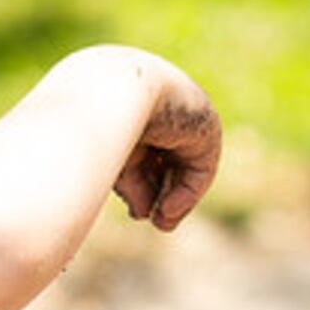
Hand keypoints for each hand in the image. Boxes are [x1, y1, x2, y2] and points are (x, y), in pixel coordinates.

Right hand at [112, 63, 221, 231]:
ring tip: (161, 220)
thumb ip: (131, 185)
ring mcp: (184, 116)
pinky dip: (186, 194)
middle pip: (162, 160)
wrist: (118, 88)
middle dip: (155, 191)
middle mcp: (161, 108)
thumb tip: (146, 214)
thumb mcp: (113, 159)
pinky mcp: (205, 128)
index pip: (140, 151)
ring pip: (180, 167)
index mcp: (132, 105)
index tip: (135, 210)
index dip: (137, 183)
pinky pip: (200, 169)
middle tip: (149, 217)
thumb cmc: (103, 124)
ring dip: (172, 197)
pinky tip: (166, 210)